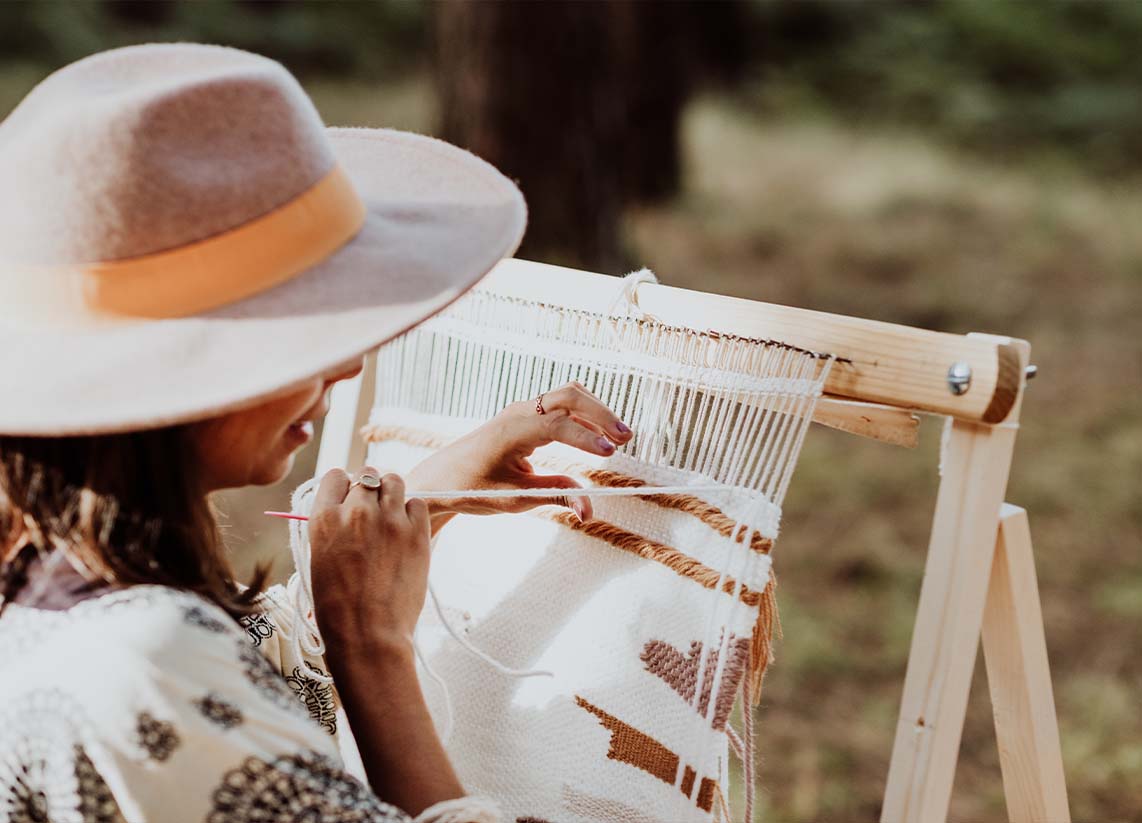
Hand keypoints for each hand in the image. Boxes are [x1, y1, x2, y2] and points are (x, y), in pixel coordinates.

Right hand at [306, 468, 429, 657]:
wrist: (367, 634)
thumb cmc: (338, 607)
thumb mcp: (320, 559)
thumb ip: (333, 528)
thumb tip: (347, 510)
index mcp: (324, 519)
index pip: (335, 477)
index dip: (344, 486)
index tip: (349, 498)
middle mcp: (356, 512)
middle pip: (367, 476)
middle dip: (370, 490)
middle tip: (374, 512)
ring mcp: (388, 520)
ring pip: (394, 481)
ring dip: (392, 493)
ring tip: (392, 516)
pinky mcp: (416, 532)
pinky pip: (417, 502)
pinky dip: (413, 511)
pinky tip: (407, 531)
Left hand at [406, 381, 633, 524]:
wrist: (442, 477)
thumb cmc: (472, 487)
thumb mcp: (514, 498)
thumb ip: (555, 496)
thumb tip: (589, 509)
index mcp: (513, 430)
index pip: (559, 424)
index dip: (587, 437)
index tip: (610, 453)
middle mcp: (520, 413)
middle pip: (569, 396)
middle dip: (601, 414)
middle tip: (625, 438)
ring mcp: (524, 411)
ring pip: (568, 396)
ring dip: (595, 412)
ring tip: (618, 438)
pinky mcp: (527, 416)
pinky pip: (561, 405)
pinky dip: (584, 416)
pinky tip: (598, 436)